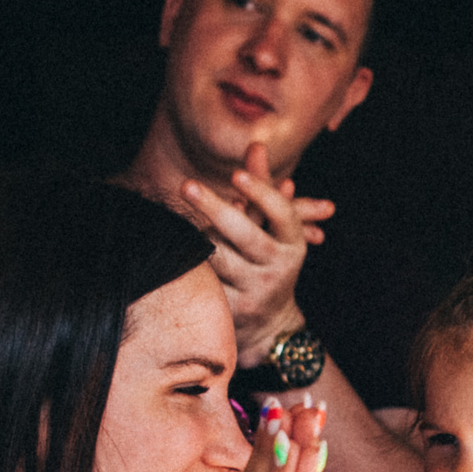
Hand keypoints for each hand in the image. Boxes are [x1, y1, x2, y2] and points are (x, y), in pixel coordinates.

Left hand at [178, 144, 333, 362]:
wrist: (269, 326)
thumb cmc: (266, 260)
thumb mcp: (272, 228)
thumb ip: (262, 186)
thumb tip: (256, 145)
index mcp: (293, 243)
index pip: (280, 213)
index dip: (259, 192)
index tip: (234, 173)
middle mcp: (279, 268)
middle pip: (243, 233)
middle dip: (213, 207)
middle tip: (186, 185)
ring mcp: (256, 291)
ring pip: (218, 255)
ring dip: (200, 236)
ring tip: (188, 227)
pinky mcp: (233, 309)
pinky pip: (205, 279)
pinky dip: (192, 263)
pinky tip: (179, 253)